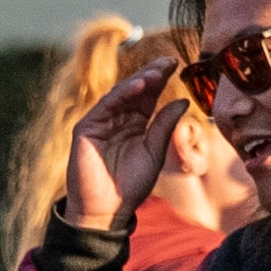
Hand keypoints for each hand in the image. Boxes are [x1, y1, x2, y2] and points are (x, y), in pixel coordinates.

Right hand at [60, 54, 189, 230]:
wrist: (107, 209)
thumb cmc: (131, 184)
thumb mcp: (155, 152)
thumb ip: (165, 126)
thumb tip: (183, 100)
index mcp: (136, 122)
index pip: (149, 94)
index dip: (161, 78)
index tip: (177, 63)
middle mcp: (118, 117)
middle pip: (135, 88)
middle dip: (152, 73)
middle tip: (168, 61)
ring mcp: (101, 121)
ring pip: (121, 93)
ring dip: (139, 80)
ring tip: (157, 73)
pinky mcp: (87, 127)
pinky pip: (105, 105)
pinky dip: (121, 94)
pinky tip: (138, 85)